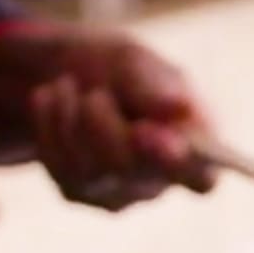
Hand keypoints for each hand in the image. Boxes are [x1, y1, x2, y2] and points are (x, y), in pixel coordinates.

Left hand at [29, 32, 214, 210]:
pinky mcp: (80, 192)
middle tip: (94, 93)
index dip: (181, 165)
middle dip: (106, 127)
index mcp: (193, 143)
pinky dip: (50, 126)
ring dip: (73, 119)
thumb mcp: (132, 60)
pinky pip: (62, 170)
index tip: (148, 131)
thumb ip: (154, 85)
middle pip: (138, 173)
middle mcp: (162, 177)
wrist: (62, 70)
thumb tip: (180, 108)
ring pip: (95, 173)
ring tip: (68, 85)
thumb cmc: (113, 66)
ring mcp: (121, 191)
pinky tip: (50, 99)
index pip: (203, 179)